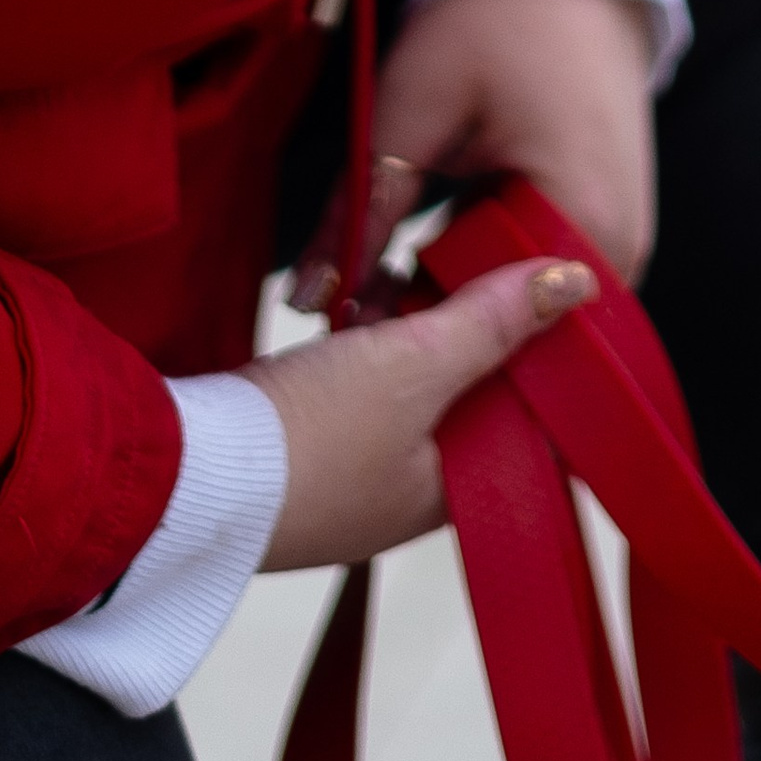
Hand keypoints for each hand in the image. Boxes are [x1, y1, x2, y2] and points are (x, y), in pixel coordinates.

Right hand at [251, 253, 593, 570]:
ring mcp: (359, 469)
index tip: (545, 287)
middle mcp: (411, 490)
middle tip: (458, 267)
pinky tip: (354, 302)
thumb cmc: (304, 440)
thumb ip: (493, 320)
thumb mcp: (413, 367)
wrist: (181, 474)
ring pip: (414, 378)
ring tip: (394, 281)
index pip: (527, 418)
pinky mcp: (313, 441)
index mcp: (453, 493)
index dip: (538, 350)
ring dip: (409, 323)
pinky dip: (366, 339)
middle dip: (466, 322)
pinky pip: (364, 380)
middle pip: (469, 389)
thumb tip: (579, 283)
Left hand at [290, 0, 658, 310]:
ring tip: (388, 284)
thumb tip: (308, 299)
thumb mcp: (413, 106)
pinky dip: (490, 269)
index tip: (350, 336)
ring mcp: (623, 233)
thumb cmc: (496, 15)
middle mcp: (620, 246)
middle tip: (357, 310)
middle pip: (517, 330)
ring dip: (461, 297)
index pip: (498, 333)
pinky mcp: (611, 215)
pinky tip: (437, 254)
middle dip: (434, 325)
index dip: (414, 341)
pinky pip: (545, 272)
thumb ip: (364, 209)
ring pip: (528, 305)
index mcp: (583, 219)